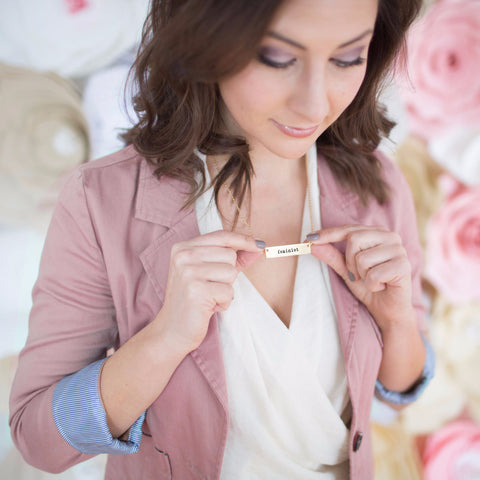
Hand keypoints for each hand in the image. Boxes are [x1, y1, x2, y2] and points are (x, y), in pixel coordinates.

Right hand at [155, 230, 263, 353]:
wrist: (172, 329)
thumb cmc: (193, 299)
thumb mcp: (210, 273)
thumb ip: (233, 258)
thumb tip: (258, 247)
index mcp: (183, 248)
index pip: (221, 236)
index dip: (243, 240)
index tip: (258, 245)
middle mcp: (183, 256)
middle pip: (229, 255)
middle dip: (228, 274)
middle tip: (211, 286)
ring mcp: (188, 273)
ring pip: (231, 273)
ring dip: (226, 289)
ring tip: (209, 296)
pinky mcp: (196, 291)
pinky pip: (228, 291)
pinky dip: (224, 302)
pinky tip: (208, 306)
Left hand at [307, 225, 414, 330]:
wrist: (388, 309)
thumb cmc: (369, 285)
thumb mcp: (346, 269)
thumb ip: (331, 255)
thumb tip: (312, 244)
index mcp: (377, 233)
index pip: (348, 229)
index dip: (327, 234)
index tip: (308, 240)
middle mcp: (390, 236)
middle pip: (354, 239)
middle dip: (349, 262)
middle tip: (357, 275)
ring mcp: (399, 250)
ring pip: (362, 258)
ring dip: (361, 276)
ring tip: (372, 281)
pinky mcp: (403, 266)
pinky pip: (374, 274)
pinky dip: (371, 285)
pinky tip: (381, 286)